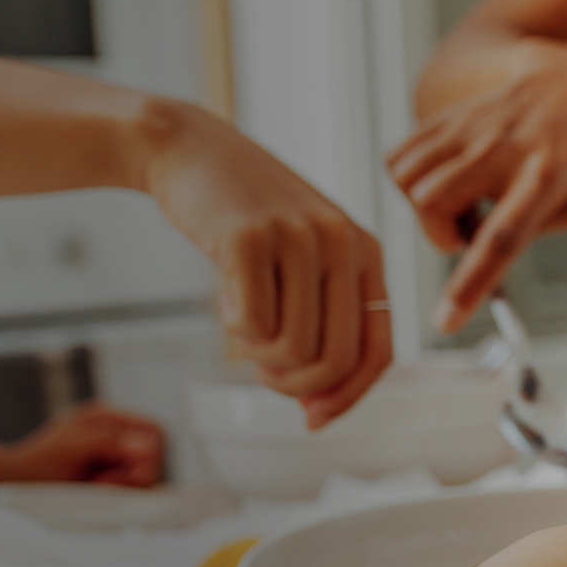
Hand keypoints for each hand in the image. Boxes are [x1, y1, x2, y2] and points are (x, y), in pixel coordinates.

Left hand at [7, 403, 165, 487]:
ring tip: (94, 485)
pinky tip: (95, 490)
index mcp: (109, 418)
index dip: (149, 453)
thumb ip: (111, 444)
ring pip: (145, 476)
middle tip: (101, 481)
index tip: (125, 469)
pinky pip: (132, 488)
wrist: (14, 482)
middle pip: (154, 457)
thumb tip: (146, 448)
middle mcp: (115, 435)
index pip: (155, 431)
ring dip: (124, 485)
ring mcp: (113, 457)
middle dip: (134, 473)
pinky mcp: (109, 477)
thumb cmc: (38, 462)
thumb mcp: (75, 448)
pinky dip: (118, 493)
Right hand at [141, 103, 392, 427]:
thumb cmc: (244, 219)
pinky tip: (223, 292)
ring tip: (240, 319)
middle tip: (261, 369)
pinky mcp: (250, 236)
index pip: (378, 351)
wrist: (188, 149)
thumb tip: (317, 406)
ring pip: (293, 349)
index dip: (348, 397)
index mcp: (366, 251)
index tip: (312, 417)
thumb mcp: (301, 262)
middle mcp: (342, 241)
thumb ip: (320, 323)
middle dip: (294, 384)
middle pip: (335, 360)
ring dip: (258, 354)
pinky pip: (251, 325)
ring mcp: (298, 235)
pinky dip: (232, 327)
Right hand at [386, 39, 566, 332]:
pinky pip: (401, 156)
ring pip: (407, 177)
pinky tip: (447, 178)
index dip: (470, 282)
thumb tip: (478, 250)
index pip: (501, 237)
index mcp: (546, 175)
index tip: (444, 320)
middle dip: (439, 232)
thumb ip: (534, 229)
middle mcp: (502, 147)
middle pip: (432, 201)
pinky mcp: (447, 114)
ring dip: (425, 206)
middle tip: (471, 226)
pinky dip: (412, 180)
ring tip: (461, 200)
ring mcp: (470, 125)